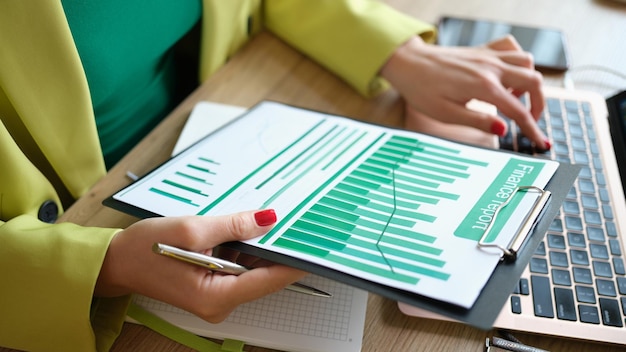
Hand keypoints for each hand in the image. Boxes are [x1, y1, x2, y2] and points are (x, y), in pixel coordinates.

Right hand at [95, 209, 305, 322]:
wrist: (117, 262)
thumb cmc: (144, 250)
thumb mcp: (192, 230)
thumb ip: (233, 225)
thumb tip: (267, 220)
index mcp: (216, 296)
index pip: (269, 280)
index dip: (294, 262)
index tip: (314, 245)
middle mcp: (220, 303)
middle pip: (263, 276)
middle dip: (277, 249)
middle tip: (294, 222)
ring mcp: (217, 296)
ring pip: (252, 271)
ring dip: (260, 248)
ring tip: (267, 221)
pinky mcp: (213, 286)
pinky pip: (238, 269)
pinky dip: (244, 251)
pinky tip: (245, 231)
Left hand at [381, 35, 549, 149]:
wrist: (408, 62)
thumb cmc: (421, 89)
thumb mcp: (445, 114)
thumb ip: (477, 121)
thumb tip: (503, 129)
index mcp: (483, 87)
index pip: (518, 111)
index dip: (532, 129)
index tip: (541, 142)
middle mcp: (491, 68)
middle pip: (534, 81)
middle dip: (538, 104)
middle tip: (529, 120)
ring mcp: (488, 56)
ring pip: (527, 62)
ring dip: (529, 81)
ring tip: (514, 98)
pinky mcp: (482, 50)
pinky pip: (511, 47)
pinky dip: (517, 60)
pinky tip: (506, 75)